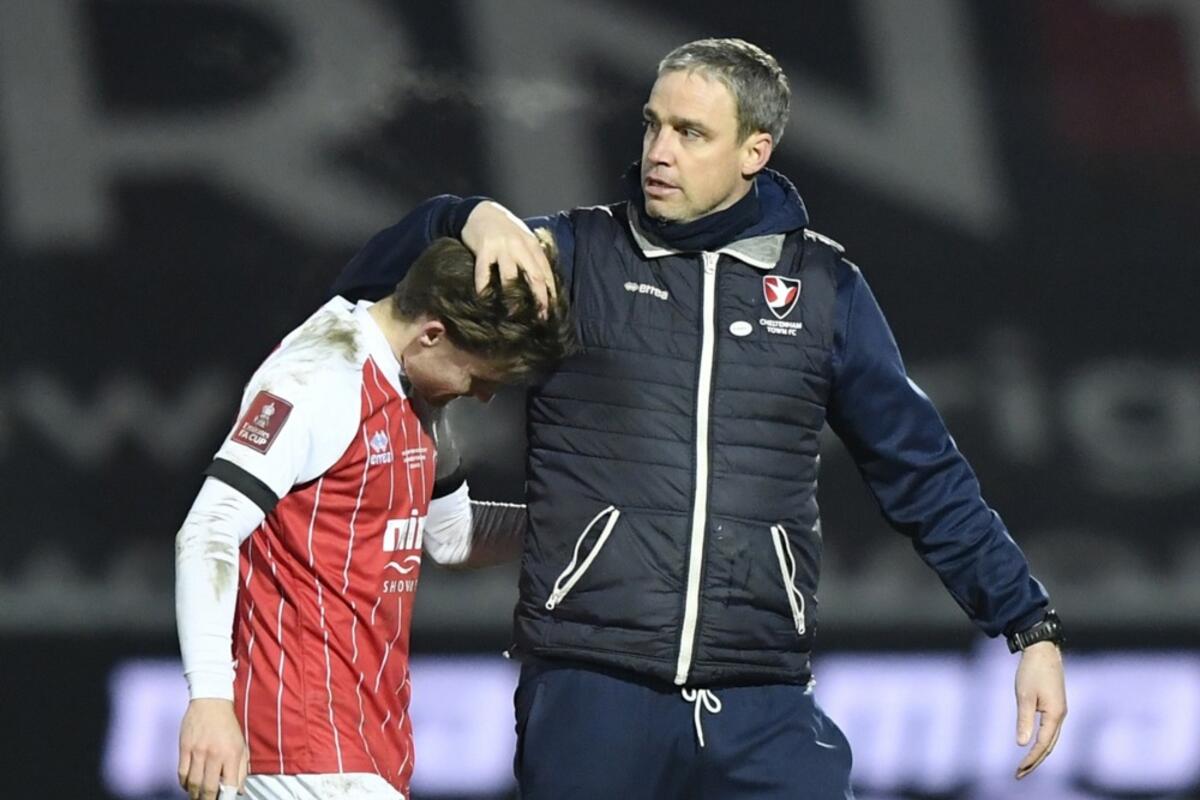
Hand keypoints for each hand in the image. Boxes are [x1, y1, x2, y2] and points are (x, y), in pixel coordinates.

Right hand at [178, 698, 248, 799]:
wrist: (211, 702)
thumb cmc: (228, 725)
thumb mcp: (241, 745)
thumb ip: (241, 769)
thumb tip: (239, 791)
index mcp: (231, 753)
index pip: (228, 784)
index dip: (225, 798)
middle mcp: (214, 754)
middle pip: (208, 788)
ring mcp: (197, 751)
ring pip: (193, 783)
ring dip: (194, 794)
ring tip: (198, 796)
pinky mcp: (184, 748)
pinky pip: (182, 773)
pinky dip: (184, 783)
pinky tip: (189, 785)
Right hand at [462, 201, 555, 313]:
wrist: (480, 210)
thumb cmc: (503, 228)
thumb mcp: (523, 238)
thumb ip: (532, 256)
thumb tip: (544, 283)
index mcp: (532, 245)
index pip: (546, 272)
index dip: (550, 292)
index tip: (552, 309)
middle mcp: (520, 246)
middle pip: (534, 276)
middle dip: (539, 298)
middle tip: (540, 316)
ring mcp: (501, 248)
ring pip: (510, 276)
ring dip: (513, 298)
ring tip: (514, 314)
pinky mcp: (484, 249)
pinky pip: (484, 272)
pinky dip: (484, 287)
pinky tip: (485, 300)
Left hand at [1014, 641, 1066, 778]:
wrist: (1043, 651)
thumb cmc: (1032, 671)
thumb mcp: (1024, 695)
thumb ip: (1024, 720)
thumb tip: (1021, 743)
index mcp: (1055, 714)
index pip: (1043, 744)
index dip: (1031, 759)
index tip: (1019, 770)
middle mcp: (1061, 715)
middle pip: (1049, 746)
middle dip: (1035, 762)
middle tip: (1019, 775)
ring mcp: (1059, 711)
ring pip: (1051, 739)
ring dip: (1038, 754)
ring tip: (1025, 766)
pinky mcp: (1056, 706)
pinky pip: (1050, 731)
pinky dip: (1042, 742)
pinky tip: (1033, 747)